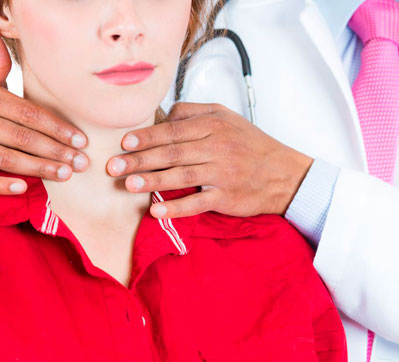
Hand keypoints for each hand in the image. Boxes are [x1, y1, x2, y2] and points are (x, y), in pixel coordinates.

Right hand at [0, 27, 88, 194]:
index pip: (27, 113)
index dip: (57, 127)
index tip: (81, 140)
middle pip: (20, 137)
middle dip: (55, 151)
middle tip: (81, 163)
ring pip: (5, 159)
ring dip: (39, 168)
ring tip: (65, 174)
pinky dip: (2, 185)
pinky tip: (25, 187)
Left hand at [106, 102, 313, 218]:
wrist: (284, 174)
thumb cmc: (251, 146)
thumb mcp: (226, 117)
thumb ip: (194, 113)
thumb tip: (163, 116)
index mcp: (214, 125)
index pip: (172, 130)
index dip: (146, 136)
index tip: (124, 143)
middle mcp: (217, 147)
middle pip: (171, 152)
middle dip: (139, 159)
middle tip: (113, 166)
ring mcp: (222, 173)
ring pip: (180, 175)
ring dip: (152, 181)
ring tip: (128, 185)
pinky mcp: (226, 197)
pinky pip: (197, 203)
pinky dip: (176, 208)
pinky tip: (156, 211)